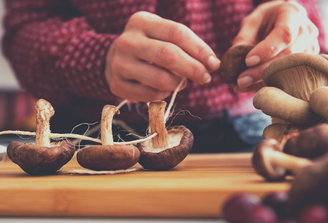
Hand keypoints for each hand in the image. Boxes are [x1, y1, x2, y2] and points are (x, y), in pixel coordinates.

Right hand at [105, 11, 219, 101]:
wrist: (113, 59)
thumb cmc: (149, 46)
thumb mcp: (161, 35)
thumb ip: (184, 44)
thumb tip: (211, 63)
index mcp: (141, 21)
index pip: (177, 33)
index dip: (199, 49)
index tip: (214, 63)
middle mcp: (127, 41)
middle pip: (168, 55)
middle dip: (193, 69)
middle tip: (205, 78)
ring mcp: (119, 63)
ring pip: (160, 79)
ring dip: (178, 84)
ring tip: (181, 82)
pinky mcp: (117, 85)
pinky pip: (150, 95)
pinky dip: (164, 94)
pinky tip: (163, 89)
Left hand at [232, 1, 319, 91]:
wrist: (284, 20)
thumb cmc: (267, 19)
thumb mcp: (253, 21)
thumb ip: (244, 37)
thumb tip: (234, 58)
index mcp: (293, 14)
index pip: (285, 34)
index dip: (267, 50)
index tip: (248, 61)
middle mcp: (306, 32)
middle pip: (288, 56)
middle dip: (262, 71)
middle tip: (241, 80)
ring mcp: (311, 49)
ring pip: (290, 70)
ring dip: (264, 81)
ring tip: (243, 85)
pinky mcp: (308, 64)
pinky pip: (290, 78)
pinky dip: (269, 85)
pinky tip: (252, 88)